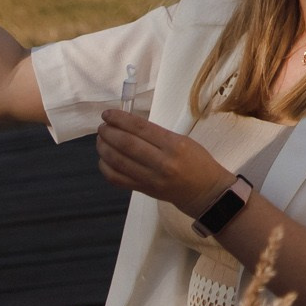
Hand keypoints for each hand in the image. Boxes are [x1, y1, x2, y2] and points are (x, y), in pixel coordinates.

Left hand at [95, 109, 233, 213]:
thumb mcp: (182, 141)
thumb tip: (128, 126)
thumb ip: (157, 135)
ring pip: (118, 161)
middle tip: (102, 126)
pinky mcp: (143, 190)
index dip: (120, 119)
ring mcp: (150, 178)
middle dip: (109, 132)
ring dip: (104, 148)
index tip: (108, 114)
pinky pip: (117, 179)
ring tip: (101, 140)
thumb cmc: (197, 162)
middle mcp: (161, 162)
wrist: (205, 191)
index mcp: (173, 145)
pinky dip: (105, 167)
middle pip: (126, 144)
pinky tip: (104, 158)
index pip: (140, 128)